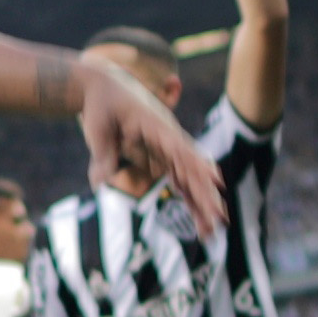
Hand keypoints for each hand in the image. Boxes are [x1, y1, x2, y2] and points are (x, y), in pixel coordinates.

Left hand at [79, 57, 225, 231]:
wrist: (104, 86)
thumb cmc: (102, 105)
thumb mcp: (98, 128)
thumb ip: (104, 156)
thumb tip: (102, 184)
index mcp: (156, 126)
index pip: (181, 150)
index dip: (198, 167)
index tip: (215, 183)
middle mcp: (168, 137)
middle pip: (192, 169)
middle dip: (205, 195)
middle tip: (219, 220)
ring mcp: (168, 147)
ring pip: (189, 177)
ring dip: (201, 203)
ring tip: (212, 230)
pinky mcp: (163, 156)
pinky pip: (180, 179)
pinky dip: (189, 198)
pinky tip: (200, 219)